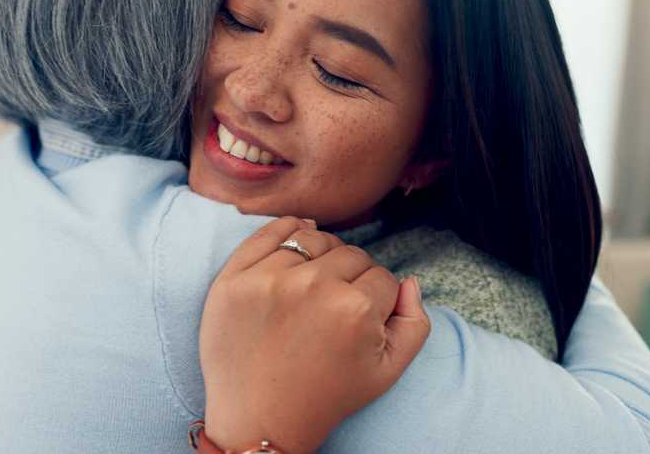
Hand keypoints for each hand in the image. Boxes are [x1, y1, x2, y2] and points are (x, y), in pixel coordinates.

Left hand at [200, 217, 430, 453]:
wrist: (260, 420)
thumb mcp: (387, 371)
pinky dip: (289, 229)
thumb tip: (409, 281)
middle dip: (352, 277)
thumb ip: (414, 323)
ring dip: (322, 257)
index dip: (378, 298)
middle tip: (336, 309)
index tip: (361, 320)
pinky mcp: (234, 278)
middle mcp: (313, 286)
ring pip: (314, 240)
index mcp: (356, 308)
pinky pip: (271, 231)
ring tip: (315, 287)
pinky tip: (299, 238)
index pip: (383, 277)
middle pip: (352, 255)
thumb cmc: (326, 396)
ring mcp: (268, 279)